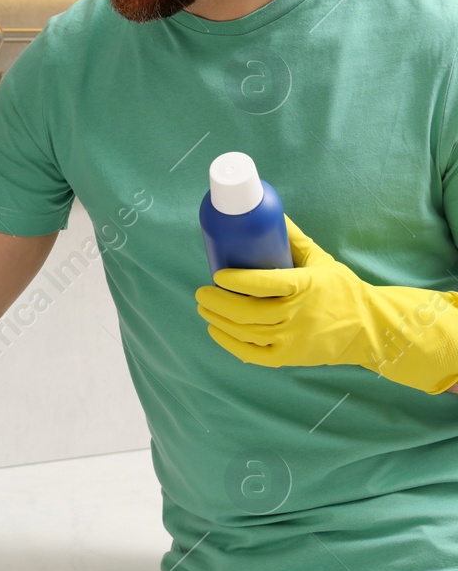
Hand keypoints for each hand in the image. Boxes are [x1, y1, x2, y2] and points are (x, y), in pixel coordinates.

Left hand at [195, 213, 457, 393]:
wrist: (368, 328)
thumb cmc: (341, 289)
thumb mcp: (320, 260)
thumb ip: (294, 239)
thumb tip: (271, 212)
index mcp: (306, 286)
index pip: (265, 283)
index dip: (237, 280)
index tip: (217, 273)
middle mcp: (298, 315)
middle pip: (247, 311)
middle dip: (217, 301)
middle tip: (201, 291)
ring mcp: (292, 340)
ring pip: (244, 332)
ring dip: (218, 319)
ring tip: (204, 307)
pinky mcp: (288, 358)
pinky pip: (250, 353)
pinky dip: (228, 342)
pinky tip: (215, 329)